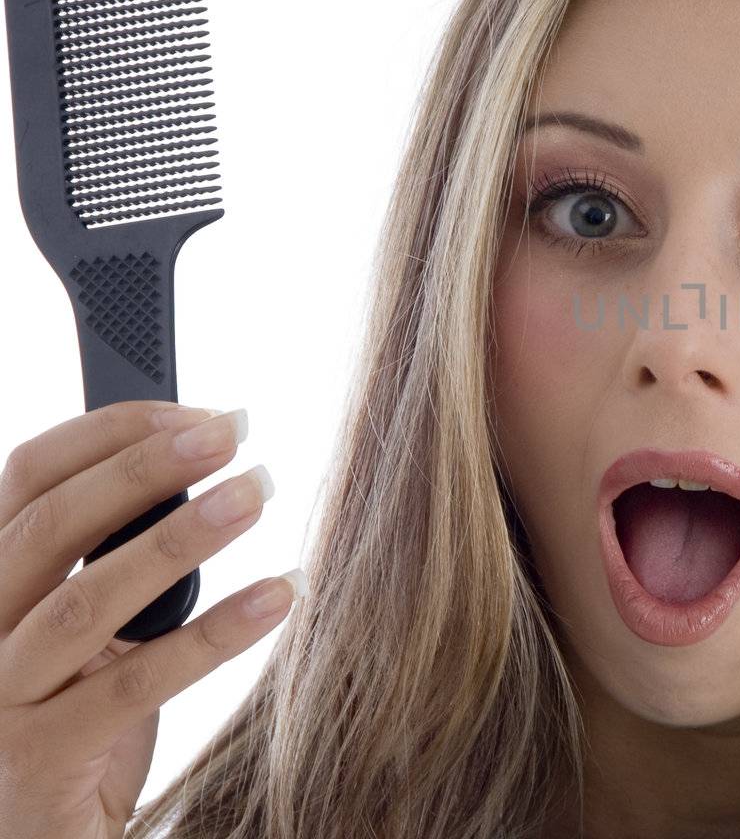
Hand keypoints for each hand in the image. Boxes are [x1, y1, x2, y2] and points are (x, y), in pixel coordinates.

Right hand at [0, 401, 297, 838]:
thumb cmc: (78, 728)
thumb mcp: (93, 634)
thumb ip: (116, 564)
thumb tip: (199, 475)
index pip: (26, 477)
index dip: (111, 433)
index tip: (197, 411)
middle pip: (49, 523)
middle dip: (145, 467)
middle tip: (234, 433)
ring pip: (84, 600)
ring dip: (180, 536)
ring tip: (257, 492)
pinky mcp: (38, 760)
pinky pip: (130, 685)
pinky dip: (213, 634)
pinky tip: (280, 595)